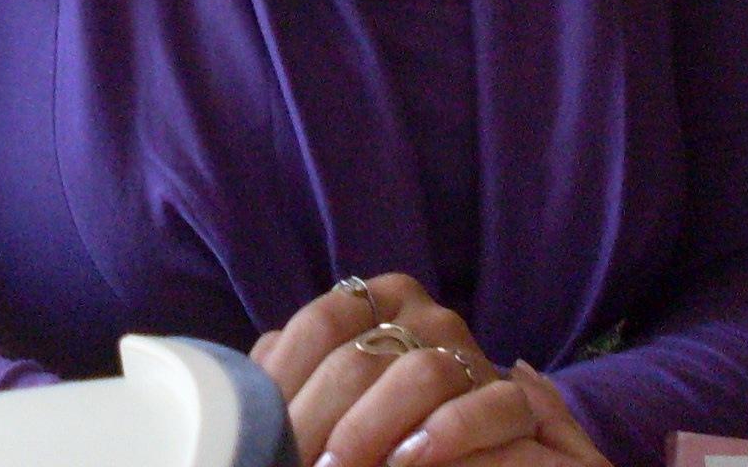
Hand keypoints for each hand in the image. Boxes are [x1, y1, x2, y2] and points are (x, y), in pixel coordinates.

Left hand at [250, 274, 611, 466]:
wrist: (429, 451)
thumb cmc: (363, 426)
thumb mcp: (320, 395)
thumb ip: (288, 381)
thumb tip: (239, 394)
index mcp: (374, 297)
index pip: (319, 326)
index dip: (285, 384)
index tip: (265, 436)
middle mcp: (425, 313)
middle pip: (360, 358)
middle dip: (318, 422)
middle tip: (295, 466)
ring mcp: (470, 349)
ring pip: (421, 375)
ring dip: (371, 430)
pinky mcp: (508, 398)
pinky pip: (488, 405)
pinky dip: (446, 434)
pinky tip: (407, 460)